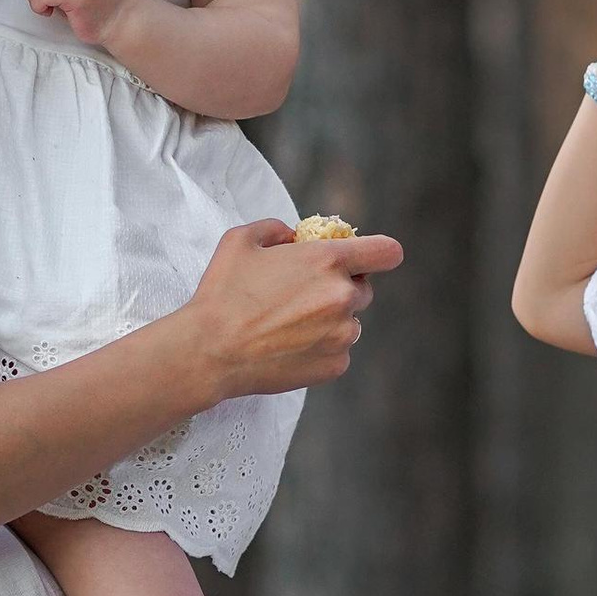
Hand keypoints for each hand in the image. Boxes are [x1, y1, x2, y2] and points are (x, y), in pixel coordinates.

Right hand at [183, 219, 402, 398]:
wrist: (209, 352)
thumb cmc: (222, 294)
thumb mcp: (240, 240)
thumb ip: (275, 229)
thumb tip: (291, 236)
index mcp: (327, 261)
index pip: (387, 252)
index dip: (379, 253)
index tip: (367, 260)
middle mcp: (343, 297)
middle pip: (364, 288)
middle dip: (341, 289)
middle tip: (304, 296)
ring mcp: (342, 335)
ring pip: (350, 323)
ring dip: (330, 321)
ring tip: (289, 326)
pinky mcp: (335, 366)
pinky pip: (338, 352)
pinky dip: (320, 349)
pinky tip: (287, 347)